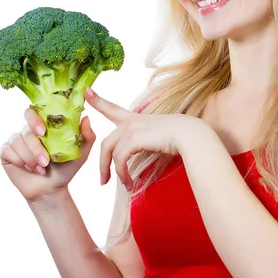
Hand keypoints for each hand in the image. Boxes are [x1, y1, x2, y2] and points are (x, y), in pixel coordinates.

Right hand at [0, 108, 96, 202]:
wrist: (51, 189)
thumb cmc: (66, 168)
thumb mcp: (81, 153)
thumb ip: (87, 135)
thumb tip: (87, 117)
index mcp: (45, 125)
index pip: (35, 111)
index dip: (35, 118)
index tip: (43, 131)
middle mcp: (28, 130)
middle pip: (25, 128)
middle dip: (33, 143)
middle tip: (44, 158)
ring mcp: (16, 140)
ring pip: (18, 142)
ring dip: (32, 158)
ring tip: (43, 168)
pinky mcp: (6, 152)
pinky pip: (9, 152)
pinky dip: (21, 162)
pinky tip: (31, 169)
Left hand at [84, 87, 211, 190]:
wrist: (190, 136)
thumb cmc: (180, 138)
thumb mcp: (157, 136)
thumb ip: (145, 141)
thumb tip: (142, 152)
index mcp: (136, 119)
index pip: (113, 109)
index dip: (99, 101)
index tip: (86, 92)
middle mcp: (131, 122)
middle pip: (105, 142)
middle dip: (101, 163)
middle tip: (102, 180)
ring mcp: (131, 128)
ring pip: (110, 153)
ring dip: (113, 173)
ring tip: (124, 185)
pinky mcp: (133, 138)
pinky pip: (119, 159)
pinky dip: (122, 174)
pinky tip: (129, 183)